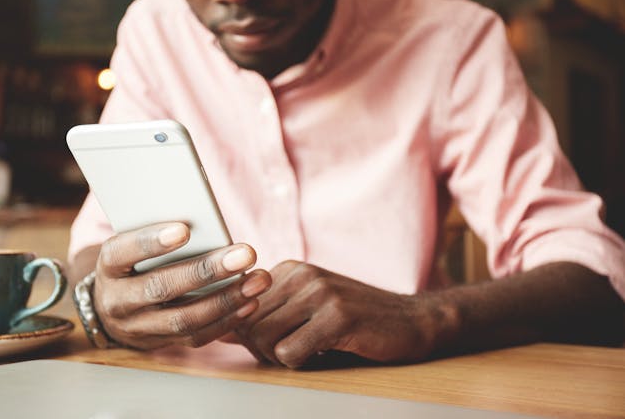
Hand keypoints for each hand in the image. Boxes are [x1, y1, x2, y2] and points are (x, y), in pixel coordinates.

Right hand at [93, 222, 271, 349]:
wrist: (110, 306)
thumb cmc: (133, 261)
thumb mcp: (133, 243)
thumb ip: (159, 232)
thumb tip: (203, 216)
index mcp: (109, 264)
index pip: (124, 251)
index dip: (152, 242)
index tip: (184, 229)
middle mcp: (118, 299)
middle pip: (162, 287)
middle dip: (207, 270)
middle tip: (245, 254)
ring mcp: (138, 326)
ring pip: (183, 318)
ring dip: (226, 299)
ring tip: (258, 279)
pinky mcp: (160, 343)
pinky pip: (196, 337)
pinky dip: (226, 320)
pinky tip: (250, 302)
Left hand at [235, 261, 443, 367]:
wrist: (411, 319)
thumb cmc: (355, 319)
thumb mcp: (308, 305)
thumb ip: (268, 314)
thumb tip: (221, 329)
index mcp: (290, 268)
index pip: (239, 304)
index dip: (246, 332)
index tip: (266, 340)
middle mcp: (302, 275)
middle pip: (248, 324)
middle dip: (259, 349)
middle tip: (289, 353)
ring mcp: (320, 293)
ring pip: (264, 338)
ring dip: (278, 357)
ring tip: (305, 352)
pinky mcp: (338, 317)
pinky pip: (290, 353)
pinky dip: (300, 364)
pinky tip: (324, 353)